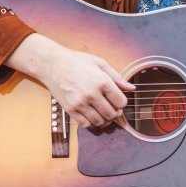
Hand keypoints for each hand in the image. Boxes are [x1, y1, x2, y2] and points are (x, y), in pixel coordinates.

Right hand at [6, 33, 134, 127]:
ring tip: (104, 113)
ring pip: (100, 121)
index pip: (121, 102)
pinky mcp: (70, 110)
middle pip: (112, 114)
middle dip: (115, 113)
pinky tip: (93, 115)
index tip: (118, 100)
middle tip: (112, 108)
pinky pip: (86, 124)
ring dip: (105, 120)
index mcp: (102, 82)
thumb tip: (132, 89)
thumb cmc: (78, 62)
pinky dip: (93, 123)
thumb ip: (117, 78)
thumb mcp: (100, 64)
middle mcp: (92, 94)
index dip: (123, 103)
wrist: (52, 65)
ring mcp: (80, 103)